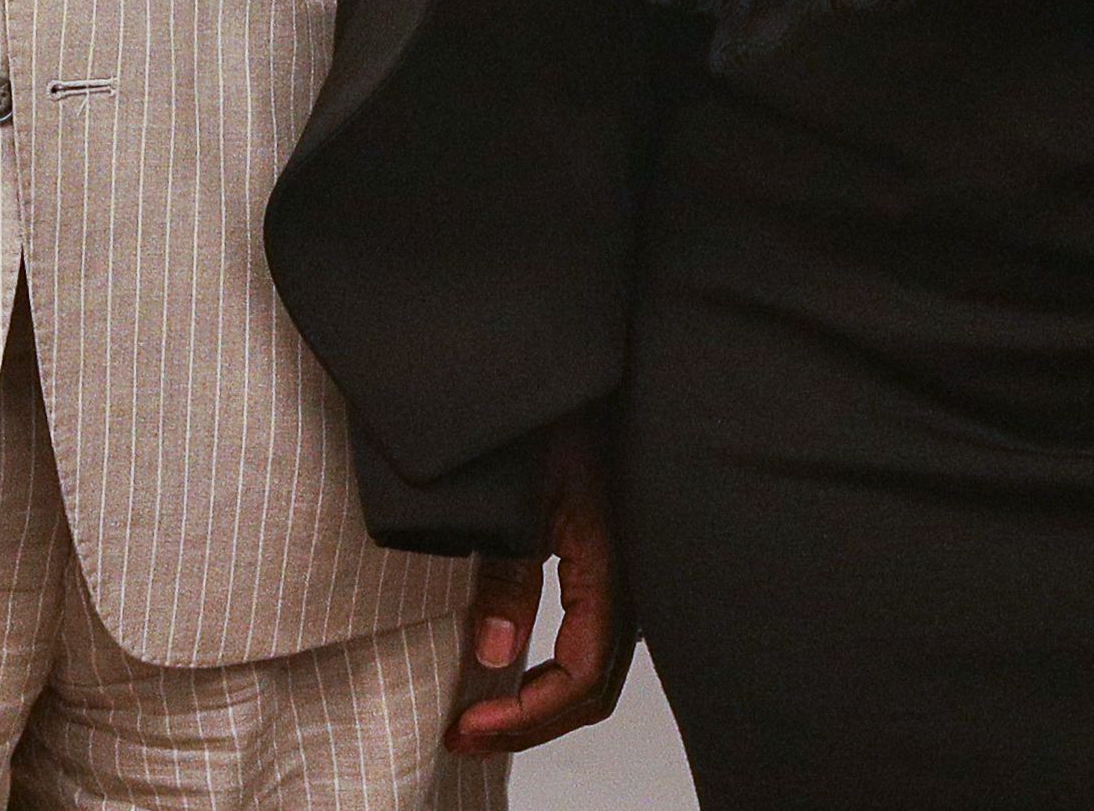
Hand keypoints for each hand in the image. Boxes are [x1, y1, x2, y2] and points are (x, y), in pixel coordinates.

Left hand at [452, 417, 630, 756]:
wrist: (575, 360)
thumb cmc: (550, 408)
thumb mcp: (516, 490)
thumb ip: (508, 571)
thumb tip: (495, 652)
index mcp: (611, 560)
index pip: (583, 674)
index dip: (527, 717)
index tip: (467, 726)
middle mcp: (629, 573)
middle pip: (595, 685)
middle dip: (530, 722)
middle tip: (464, 732)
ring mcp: (626, 565)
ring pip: (598, 663)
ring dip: (543, 698)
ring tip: (483, 708)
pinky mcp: (611, 554)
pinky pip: (594, 631)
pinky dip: (555, 665)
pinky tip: (515, 662)